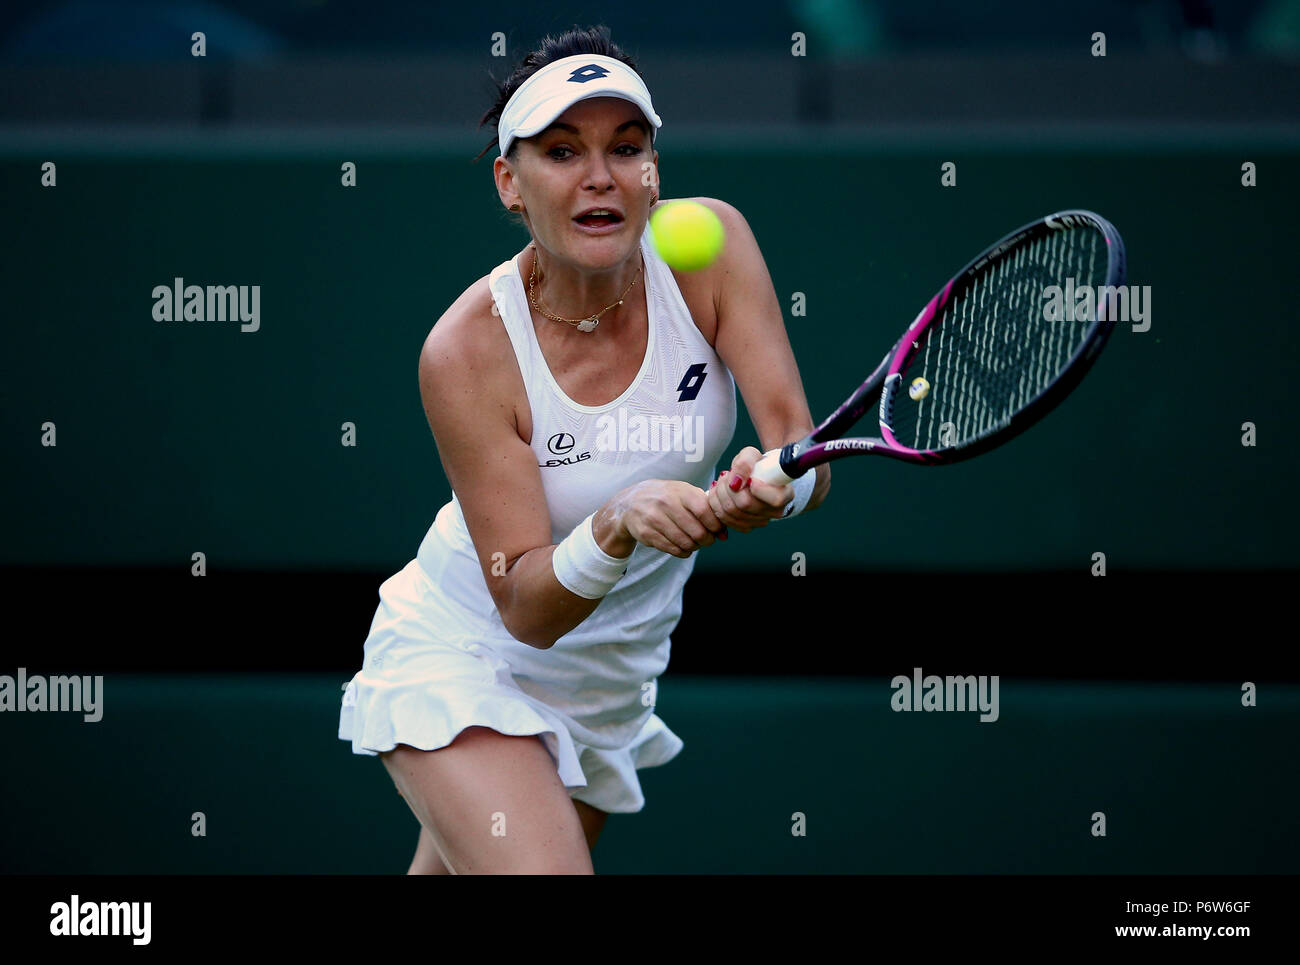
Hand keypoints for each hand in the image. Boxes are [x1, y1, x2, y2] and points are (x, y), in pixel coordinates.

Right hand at [602, 480, 728, 558]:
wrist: (630, 503)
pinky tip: (682, 546)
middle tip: (707, 539)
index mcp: (680, 491)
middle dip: (707, 540)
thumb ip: (705, 507)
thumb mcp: (683, 493)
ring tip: (694, 542)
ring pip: (685, 543)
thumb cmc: (666, 498)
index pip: (705, 511)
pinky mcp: (646, 534)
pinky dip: (682, 552)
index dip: (715, 525)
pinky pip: (673, 550)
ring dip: (695, 547)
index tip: (717, 529)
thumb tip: (724, 532)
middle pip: (697, 532)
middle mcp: (666, 503)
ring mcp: (654, 519)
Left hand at [706, 446, 792, 532]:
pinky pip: (724, 519)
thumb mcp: (752, 455)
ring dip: (720, 493)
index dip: (758, 489)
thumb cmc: (756, 466)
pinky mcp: (745, 526)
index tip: (750, 479)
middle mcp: (775, 511)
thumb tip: (736, 482)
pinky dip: (716, 504)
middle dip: (729, 486)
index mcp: (785, 494)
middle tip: (728, 475)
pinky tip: (720, 493)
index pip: (776, 499)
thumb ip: (745, 462)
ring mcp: (760, 521)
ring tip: (723, 482)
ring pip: (731, 512)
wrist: (755, 477)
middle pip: (745, 504)